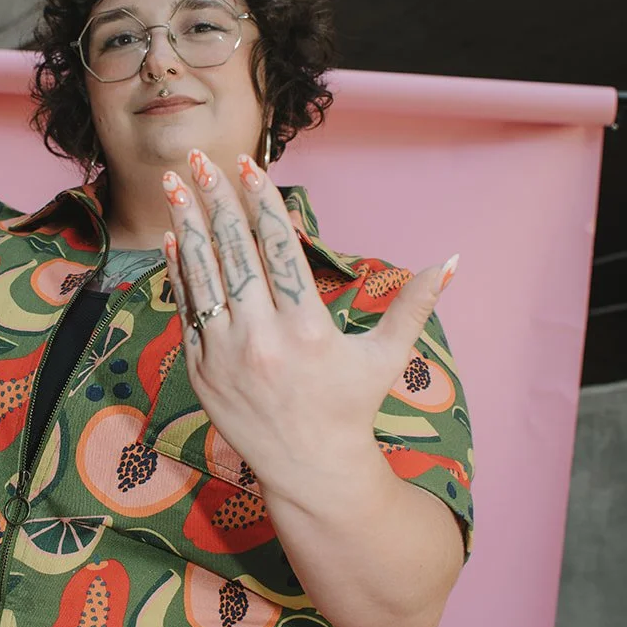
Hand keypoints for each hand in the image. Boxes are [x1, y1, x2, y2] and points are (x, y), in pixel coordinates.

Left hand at [160, 148, 457, 499]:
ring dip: (187, 224)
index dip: (260, 202)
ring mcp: (225, 355)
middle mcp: (262, 339)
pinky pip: (186, 309)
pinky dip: (179, 270)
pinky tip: (173, 235)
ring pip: (202, 275)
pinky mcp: (201, 371)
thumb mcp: (386, 357)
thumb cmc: (351, 407)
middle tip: (200, 156)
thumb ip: (414, 305)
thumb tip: (452, 260)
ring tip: (175, 182)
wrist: (308, 470)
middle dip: (215, 199)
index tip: (246, 163)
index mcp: (307, 329)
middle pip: (234, 253)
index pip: (278, 249)